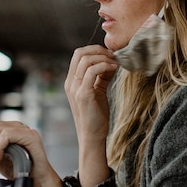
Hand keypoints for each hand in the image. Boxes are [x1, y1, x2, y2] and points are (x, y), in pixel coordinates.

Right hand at [64, 45, 117, 186]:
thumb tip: (112, 62)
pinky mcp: (84, 95)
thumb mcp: (98, 92)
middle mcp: (70, 83)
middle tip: (113, 55)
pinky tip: (115, 69)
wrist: (92, 137)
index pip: (78, 55)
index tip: (109, 55)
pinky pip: (92, 71)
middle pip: (80, 53)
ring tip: (116, 63)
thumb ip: (101, 77)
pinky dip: (105, 66)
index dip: (94, 50)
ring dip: (104, 57)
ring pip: (86, 60)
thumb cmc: (96, 117)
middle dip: (99, 50)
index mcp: (72, 82)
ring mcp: (75, 89)